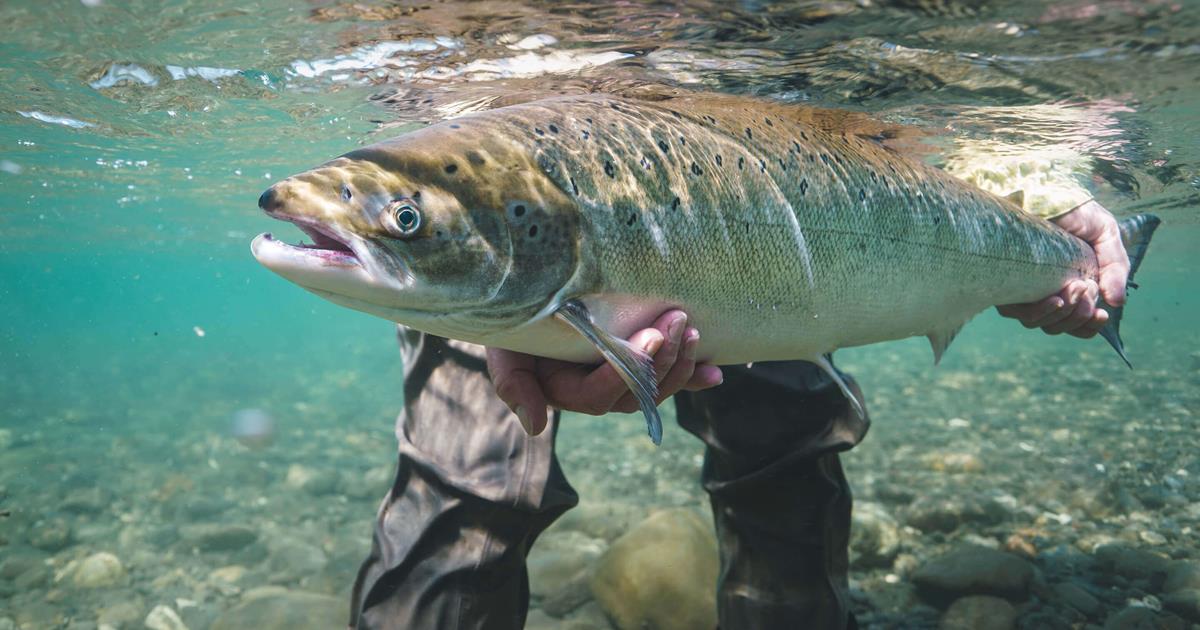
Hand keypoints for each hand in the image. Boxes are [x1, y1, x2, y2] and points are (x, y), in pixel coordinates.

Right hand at [486, 310, 723, 435]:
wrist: (522, 300)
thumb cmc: (511, 321)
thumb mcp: (504, 348)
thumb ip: (514, 384)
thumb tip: (535, 426)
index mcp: (565, 391)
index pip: (599, 395)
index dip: (626, 370)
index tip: (649, 335)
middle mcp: (596, 392)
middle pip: (635, 393)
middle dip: (660, 360)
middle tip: (677, 321)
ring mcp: (621, 381)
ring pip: (656, 389)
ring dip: (679, 364)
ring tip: (692, 331)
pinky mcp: (639, 366)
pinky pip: (669, 379)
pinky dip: (694, 377)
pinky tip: (716, 372)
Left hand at [996, 199, 1129, 337]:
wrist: (1044, 190)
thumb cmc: (1076, 212)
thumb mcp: (1106, 236)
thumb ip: (1115, 268)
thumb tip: (1118, 303)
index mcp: (1068, 287)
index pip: (1076, 322)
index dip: (1089, 326)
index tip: (1102, 315)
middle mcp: (1043, 292)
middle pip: (1058, 326)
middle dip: (1078, 317)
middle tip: (1087, 291)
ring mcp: (1022, 290)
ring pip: (1039, 323)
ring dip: (1064, 313)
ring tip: (1076, 288)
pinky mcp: (1003, 284)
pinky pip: (1019, 312)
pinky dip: (1042, 310)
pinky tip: (1056, 297)